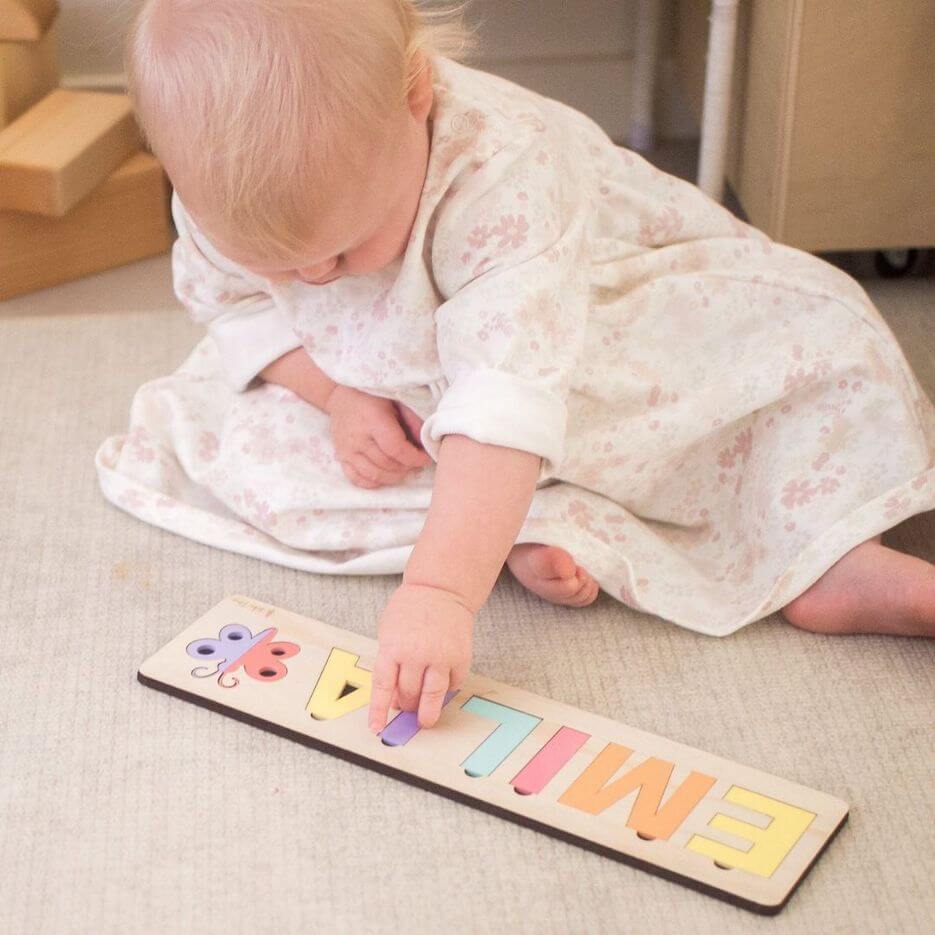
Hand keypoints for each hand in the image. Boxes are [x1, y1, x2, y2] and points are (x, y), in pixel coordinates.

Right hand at [325, 386, 431, 487]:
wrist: (342, 395)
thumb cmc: (374, 395)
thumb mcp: (397, 400)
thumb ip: (413, 421)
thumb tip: (426, 444)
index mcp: (372, 419)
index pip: (396, 448)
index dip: (414, 458)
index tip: (425, 458)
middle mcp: (357, 437)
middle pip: (386, 464)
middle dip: (407, 467)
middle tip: (417, 463)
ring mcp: (346, 449)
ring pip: (373, 474)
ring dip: (394, 477)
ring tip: (404, 469)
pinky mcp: (341, 457)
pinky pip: (357, 478)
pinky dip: (374, 481)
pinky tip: (386, 475)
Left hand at [368, 583, 473, 731]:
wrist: (440, 590)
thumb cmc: (409, 610)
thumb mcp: (389, 632)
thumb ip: (390, 663)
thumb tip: (395, 697)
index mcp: (393, 647)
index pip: (384, 687)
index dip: (379, 710)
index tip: (377, 728)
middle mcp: (417, 654)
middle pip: (409, 694)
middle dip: (407, 706)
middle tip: (407, 709)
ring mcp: (440, 656)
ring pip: (433, 696)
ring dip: (428, 711)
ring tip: (426, 720)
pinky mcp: (460, 657)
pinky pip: (453, 683)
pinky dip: (447, 689)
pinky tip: (442, 685)